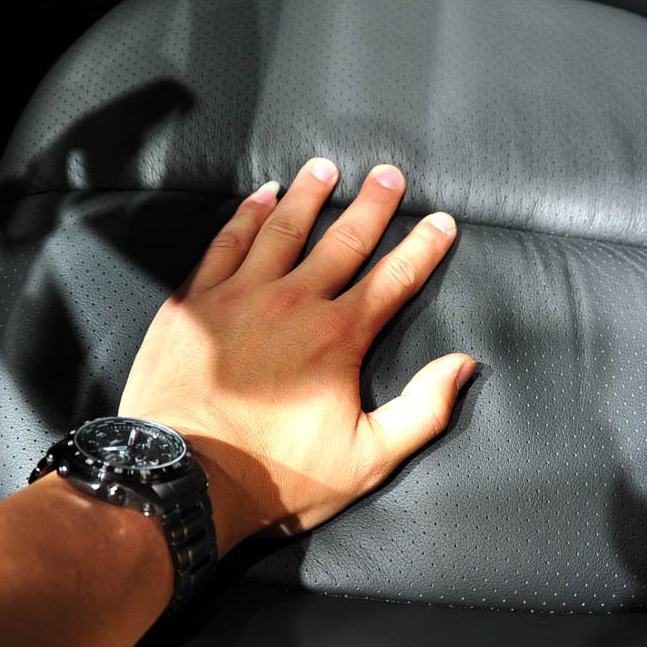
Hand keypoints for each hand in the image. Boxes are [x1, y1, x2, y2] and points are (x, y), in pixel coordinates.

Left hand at [119, 158, 475, 553]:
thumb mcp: (367, 460)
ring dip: (309, 194)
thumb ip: (422, 410)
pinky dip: (246, 214)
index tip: (441, 221)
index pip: (394, 279)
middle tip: (389, 174)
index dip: (423, 247)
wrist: (184, 478)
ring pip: (283, 228)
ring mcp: (240, 296)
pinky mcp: (197, 302)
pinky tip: (260, 195)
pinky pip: (227, 242)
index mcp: (338, 337)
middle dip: (373, 205)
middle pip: (344, 240)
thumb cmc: (277, 475)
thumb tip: (462, 365)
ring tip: (325, 168)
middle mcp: (294, 302)